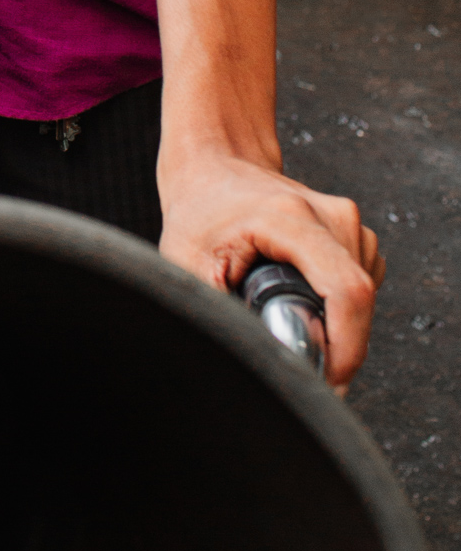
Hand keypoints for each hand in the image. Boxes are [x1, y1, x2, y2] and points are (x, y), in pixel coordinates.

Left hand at [158, 143, 382, 389]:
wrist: (214, 167)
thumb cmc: (198, 214)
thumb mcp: (190, 266)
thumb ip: (217, 314)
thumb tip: (241, 368)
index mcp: (290, 220)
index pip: (348, 293)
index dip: (346, 349)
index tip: (326, 383)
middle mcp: (330, 215)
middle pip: (358, 303)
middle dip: (336, 346)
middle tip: (295, 360)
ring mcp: (346, 219)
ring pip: (360, 298)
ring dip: (334, 324)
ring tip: (284, 315)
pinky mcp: (352, 229)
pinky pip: (358, 286)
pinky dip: (336, 306)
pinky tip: (299, 296)